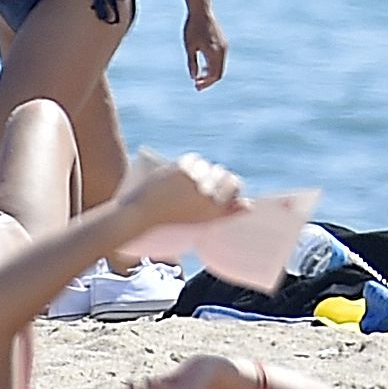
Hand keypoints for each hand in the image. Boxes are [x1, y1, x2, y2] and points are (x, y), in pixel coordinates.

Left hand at [124, 153, 240, 230]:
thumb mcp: (200, 226)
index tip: (220, 191)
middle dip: (217, 179)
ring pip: (208, 166)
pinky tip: (181, 175)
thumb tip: (249, 205)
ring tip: (188, 184)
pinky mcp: (181, 168)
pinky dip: (190, 165)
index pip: (235, 184)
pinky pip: (195, 160)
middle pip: (224, 174)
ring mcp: (195, 179)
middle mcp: (209, 193)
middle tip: (202, 187)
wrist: (138, 218)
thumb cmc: (168, 228)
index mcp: (215, 210)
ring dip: (202, 172)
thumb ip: (226, 214)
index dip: (229, 186)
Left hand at [183, 7, 229, 89]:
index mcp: (214, 52)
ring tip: (198, 77)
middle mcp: (222, 50)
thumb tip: (193, 77)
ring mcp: (224, 46)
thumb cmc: (193, 28)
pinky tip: (203, 65)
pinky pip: (220, 59)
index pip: (214, 75)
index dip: (205, 83)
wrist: (201, 10)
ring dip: (211, 73)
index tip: (196, 86)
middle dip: (208, 81)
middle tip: (197, 85)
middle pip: (219, 73)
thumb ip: (192, 63)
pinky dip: (213, 66)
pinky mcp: (223, 42)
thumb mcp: (190, 46)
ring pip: (220, 66)